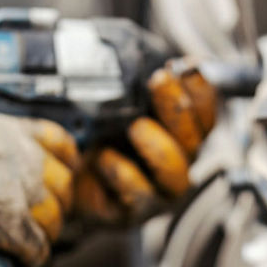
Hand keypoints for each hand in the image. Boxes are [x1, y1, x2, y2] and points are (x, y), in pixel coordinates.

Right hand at [0, 112, 78, 266]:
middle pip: (61, 182)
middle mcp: (19, 155)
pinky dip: (33, 256)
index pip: (56, 140)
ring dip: (44, 231)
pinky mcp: (13, 222)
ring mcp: (19, 189)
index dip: (66, 161)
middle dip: (56, 202)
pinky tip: (23, 258)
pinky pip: (38, 245)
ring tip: (29, 240)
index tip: (67, 171)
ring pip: (54, 216)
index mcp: (5, 130)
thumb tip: (8, 168)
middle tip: (44, 216)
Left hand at [75, 60, 216, 224]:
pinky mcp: (133, 212)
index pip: (204, 113)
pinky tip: (104, 156)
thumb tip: (136, 54)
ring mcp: (158, 190)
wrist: (62, 177)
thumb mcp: (109, 104)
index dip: (202, 91)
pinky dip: (123, 173)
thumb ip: (131, 84)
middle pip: (196, 139)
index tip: (187, 66)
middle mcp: (176, 162)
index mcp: (178, 133)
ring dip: (159, 146)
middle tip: (158, 80)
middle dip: (179, 107)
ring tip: (134, 127)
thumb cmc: (93, 135)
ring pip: (176, 172)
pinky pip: (139, 197)